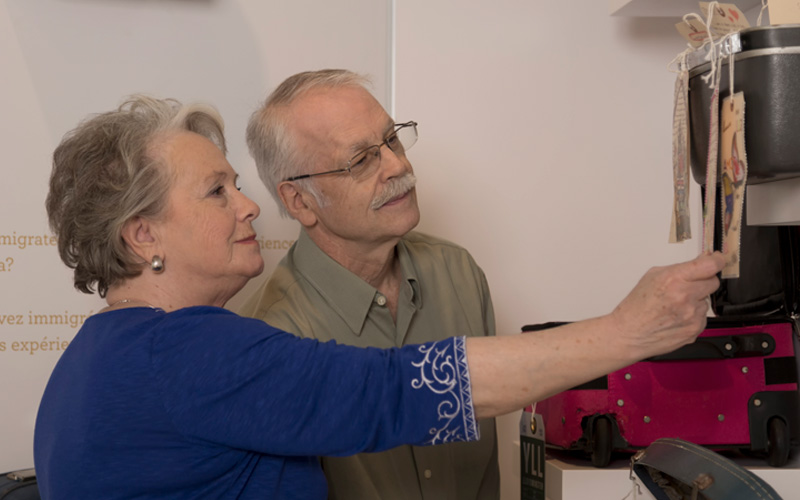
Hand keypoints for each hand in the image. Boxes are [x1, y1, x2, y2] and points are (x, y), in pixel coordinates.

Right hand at [609, 252, 724, 358]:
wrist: (629, 333)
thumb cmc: (636, 307)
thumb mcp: (653, 277)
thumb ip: (680, 268)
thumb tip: (701, 260)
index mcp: (674, 279)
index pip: (710, 265)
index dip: (717, 260)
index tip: (718, 259)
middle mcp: (685, 296)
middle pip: (713, 282)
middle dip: (704, 281)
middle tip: (688, 286)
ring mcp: (692, 315)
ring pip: (706, 301)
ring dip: (695, 301)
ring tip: (675, 307)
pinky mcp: (695, 329)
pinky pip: (702, 317)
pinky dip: (693, 316)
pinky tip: (676, 318)